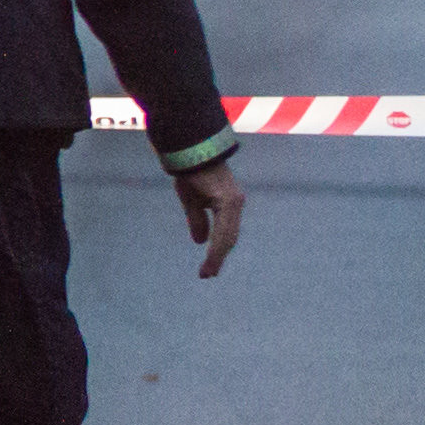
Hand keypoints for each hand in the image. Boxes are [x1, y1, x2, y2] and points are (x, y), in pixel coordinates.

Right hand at [174, 156, 243, 279]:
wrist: (189, 150)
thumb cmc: (190, 172)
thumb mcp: (191, 201)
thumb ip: (197, 219)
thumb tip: (200, 241)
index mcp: (228, 204)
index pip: (226, 233)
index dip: (218, 251)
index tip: (208, 269)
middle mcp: (235, 204)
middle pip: (229, 238)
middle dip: (218, 258)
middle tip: (208, 275)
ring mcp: (233, 202)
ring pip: (228, 237)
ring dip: (217, 257)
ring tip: (208, 273)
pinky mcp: (228, 200)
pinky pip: (223, 229)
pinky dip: (216, 246)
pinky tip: (210, 256)